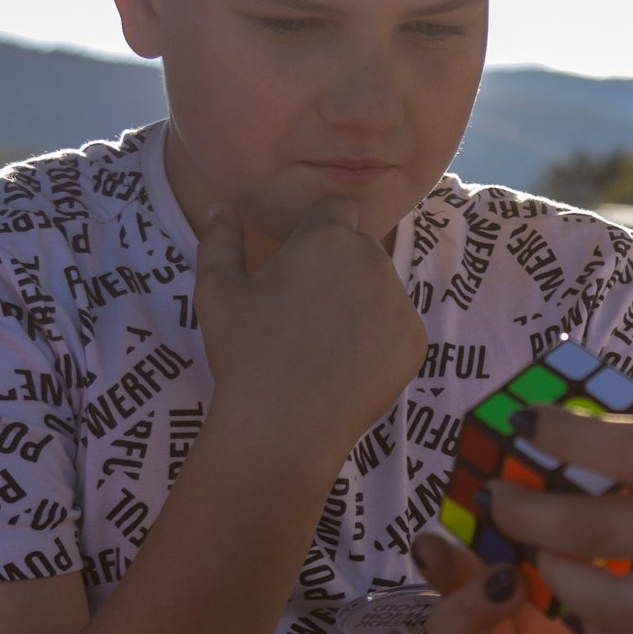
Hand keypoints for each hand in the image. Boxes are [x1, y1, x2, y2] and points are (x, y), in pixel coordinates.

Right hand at [195, 198, 425, 461]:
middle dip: (338, 269)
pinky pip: (397, 329)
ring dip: (359, 304)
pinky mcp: (415, 340)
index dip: (320, 230)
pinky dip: (378, 342)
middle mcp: (373, 260)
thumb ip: (219, 240)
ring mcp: (400, 301)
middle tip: (304, 312)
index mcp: (327, 238)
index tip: (302, 262)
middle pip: (360, 250)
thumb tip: (223, 210)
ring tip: (322, 345)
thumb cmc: (245, 352)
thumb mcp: (216, 291)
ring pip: (381, 290)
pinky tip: (345, 367)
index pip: (338, 209)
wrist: (284, 424)